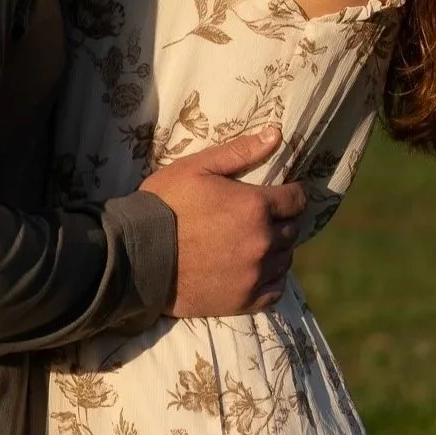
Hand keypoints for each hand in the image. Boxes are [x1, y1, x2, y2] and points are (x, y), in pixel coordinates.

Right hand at [139, 127, 306, 317]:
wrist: (138, 255)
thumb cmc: (166, 203)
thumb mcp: (198, 167)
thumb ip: (240, 151)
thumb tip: (276, 134)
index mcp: (255, 206)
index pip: (297, 199)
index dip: (292, 194)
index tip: (283, 194)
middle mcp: (263, 241)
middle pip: (293, 229)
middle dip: (282, 220)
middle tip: (263, 217)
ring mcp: (255, 274)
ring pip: (286, 259)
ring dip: (277, 248)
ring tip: (255, 241)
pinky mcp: (245, 300)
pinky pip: (276, 289)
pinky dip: (271, 278)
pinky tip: (255, 269)